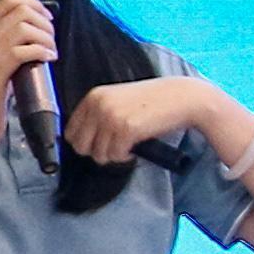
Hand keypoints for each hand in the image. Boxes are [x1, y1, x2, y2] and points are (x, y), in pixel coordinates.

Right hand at [0, 0, 54, 121]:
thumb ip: (9, 42)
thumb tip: (39, 27)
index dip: (34, 3)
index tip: (47, 18)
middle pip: (20, 10)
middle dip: (44, 21)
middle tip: (52, 39)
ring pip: (24, 28)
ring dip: (46, 37)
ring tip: (51, 51)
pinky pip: (23, 51)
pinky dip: (42, 52)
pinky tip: (49, 60)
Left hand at [65, 74, 232, 165]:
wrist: (183, 97)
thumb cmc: (155, 101)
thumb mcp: (120, 101)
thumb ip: (100, 114)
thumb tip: (84, 140)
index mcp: (94, 96)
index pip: (71, 131)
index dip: (85, 143)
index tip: (99, 145)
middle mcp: (99, 105)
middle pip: (80, 146)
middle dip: (97, 152)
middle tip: (115, 149)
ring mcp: (111, 116)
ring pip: (98, 154)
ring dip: (114, 156)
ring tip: (127, 147)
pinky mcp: (126, 128)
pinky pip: (116, 155)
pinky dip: (125, 157)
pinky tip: (134, 148)